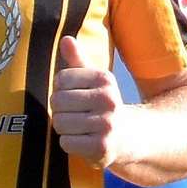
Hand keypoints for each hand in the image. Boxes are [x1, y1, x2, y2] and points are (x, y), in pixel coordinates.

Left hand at [50, 35, 128, 167]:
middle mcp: (109, 101)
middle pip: (57, 101)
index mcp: (105, 79)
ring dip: (64, 127)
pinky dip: (69, 143)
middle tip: (76, 114)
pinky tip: (83, 141)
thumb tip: (66, 39)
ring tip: (79, 127)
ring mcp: (107, 125)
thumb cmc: (102, 103)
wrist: (129, 137)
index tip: (75, 95)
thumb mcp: (93, 80)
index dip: (60, 89)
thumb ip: (77, 60)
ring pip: (60, 122)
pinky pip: (66, 142)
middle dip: (60, 109)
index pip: (60, 79)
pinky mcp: (102, 148)